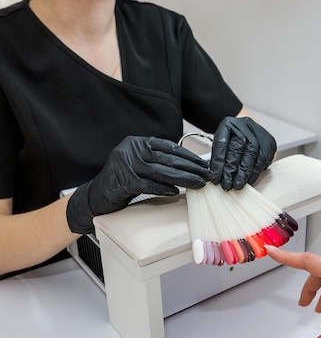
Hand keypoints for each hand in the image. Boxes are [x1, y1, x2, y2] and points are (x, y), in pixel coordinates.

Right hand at [66, 136, 210, 233]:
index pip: (169, 147)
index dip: (188, 156)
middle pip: (168, 159)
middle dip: (191, 168)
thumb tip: (189, 165)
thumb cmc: (123, 180)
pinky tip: (176, 191)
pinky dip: (164, 188)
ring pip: (161, 172)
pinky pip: (149, 185)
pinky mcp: (123, 180)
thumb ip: (158, 160)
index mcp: (137, 142)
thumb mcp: (140, 164)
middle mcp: (131, 150)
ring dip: (183, 179)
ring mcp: (126, 164)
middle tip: (207, 175)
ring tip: (198, 184)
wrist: (97, 195)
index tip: (203, 164)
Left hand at [209, 116, 276, 189]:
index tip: (216, 178)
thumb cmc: (233, 139)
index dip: (218, 163)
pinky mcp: (269, 142)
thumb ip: (218, 158)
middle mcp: (244, 126)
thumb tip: (216, 176)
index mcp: (228, 124)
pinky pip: (262, 159)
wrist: (248, 129)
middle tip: (227, 184)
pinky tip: (249, 180)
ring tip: (238, 185)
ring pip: (252, 155)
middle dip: (231, 169)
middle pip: (237, 149)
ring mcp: (258, 133)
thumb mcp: (222, 144)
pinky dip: (255, 172)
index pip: (221, 144)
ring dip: (244, 173)